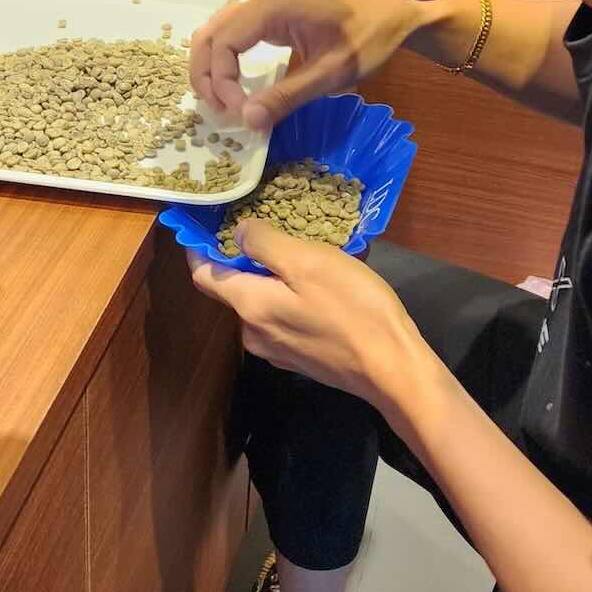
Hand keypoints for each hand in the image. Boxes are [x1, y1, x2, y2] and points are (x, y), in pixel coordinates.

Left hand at [189, 220, 433, 411]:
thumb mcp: (309, 261)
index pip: (203, 275)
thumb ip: (265, 244)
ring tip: (305, 255)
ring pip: (261, 304)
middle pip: (234, 289)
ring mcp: (277, 350)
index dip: (199, 247)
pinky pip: (283, 319)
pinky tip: (321, 289)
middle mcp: (253, 333)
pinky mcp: (300, 359)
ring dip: (273, 279)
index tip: (205, 222)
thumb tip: (238, 233)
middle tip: (272, 228)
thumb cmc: (352, 308)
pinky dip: (290, 299)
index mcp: (249, 306)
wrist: (392, 369)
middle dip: (245, 260)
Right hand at [190, 0, 425, 130]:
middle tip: (220, 112)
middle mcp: (260, 0)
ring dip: (211, 66)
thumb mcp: (332, 72)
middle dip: (206, 75)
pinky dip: (225, 57)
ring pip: (217, 31)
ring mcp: (265, 3)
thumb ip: (288, 96)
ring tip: (222, 101)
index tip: (241, 113)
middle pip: (210, 35)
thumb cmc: (370, 37)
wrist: (398, 9)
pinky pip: (234, 31)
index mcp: (271, 7)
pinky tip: (233, 81)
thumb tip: (247, 121)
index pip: (222, 45)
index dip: (222, 82)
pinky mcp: (273, 12)